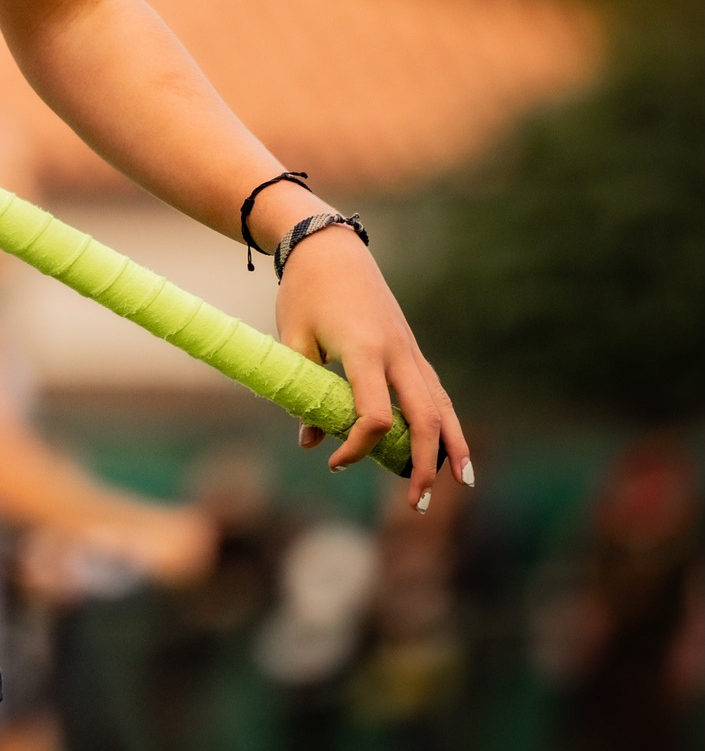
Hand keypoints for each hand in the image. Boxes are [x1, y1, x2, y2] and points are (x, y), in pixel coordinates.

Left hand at [273, 223, 471, 513]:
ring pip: (442, 405)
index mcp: (363, 349)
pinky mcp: (412, 349)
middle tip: (414, 504)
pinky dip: (448, 422)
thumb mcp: (293, 338)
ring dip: (450, 448)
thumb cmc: (304, 290)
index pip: (372, 414)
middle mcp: (396, 352)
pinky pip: (437, 391)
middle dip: (423, 463)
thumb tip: (308, 441)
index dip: (357, 447)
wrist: (328, 246)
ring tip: (456, 487)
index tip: (333, 461)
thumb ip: (303, 391)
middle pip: (424, 417)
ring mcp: (409, 349)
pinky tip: (453, 450)